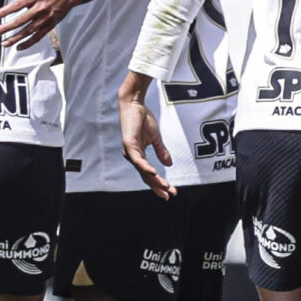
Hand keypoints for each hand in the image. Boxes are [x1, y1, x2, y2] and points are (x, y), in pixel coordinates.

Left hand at [0, 0, 82, 47]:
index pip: (17, 5)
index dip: (5, 11)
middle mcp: (41, 9)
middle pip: (21, 20)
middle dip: (7, 28)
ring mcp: (46, 18)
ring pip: (29, 31)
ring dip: (16, 38)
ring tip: (4, 43)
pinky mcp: (51, 25)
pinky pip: (39, 36)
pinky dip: (29, 43)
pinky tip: (18, 47)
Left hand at [118, 74, 176, 198]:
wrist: (134, 105)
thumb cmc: (142, 119)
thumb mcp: (155, 138)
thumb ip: (161, 151)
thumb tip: (169, 165)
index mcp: (138, 156)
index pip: (150, 174)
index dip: (159, 184)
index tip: (171, 192)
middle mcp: (133, 157)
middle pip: (146, 177)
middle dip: (158, 187)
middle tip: (169, 196)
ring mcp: (130, 152)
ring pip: (143, 171)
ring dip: (155, 180)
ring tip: (165, 187)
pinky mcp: (129, 145)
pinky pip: (138, 160)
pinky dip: (146, 167)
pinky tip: (154, 173)